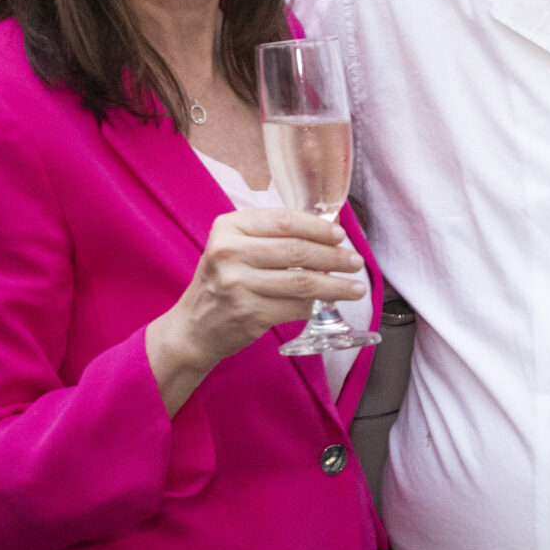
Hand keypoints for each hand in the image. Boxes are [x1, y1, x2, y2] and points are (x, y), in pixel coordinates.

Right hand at [146, 209, 366, 405]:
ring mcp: (238, 285)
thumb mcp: (235, 248)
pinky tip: (326, 303)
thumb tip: (328, 232)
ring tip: (355, 287)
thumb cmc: (222, 282)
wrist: (194, 327)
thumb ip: (271, 236)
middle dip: (335, 256)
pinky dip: (314, 305)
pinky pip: (296, 307)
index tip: (340, 235)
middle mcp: (229, 253)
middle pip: (297, 250)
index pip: (284, 221)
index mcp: (228, 228)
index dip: (318, 228)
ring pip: (302, 281)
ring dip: (336, 285)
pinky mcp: (249, 314)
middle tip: (356, 262)